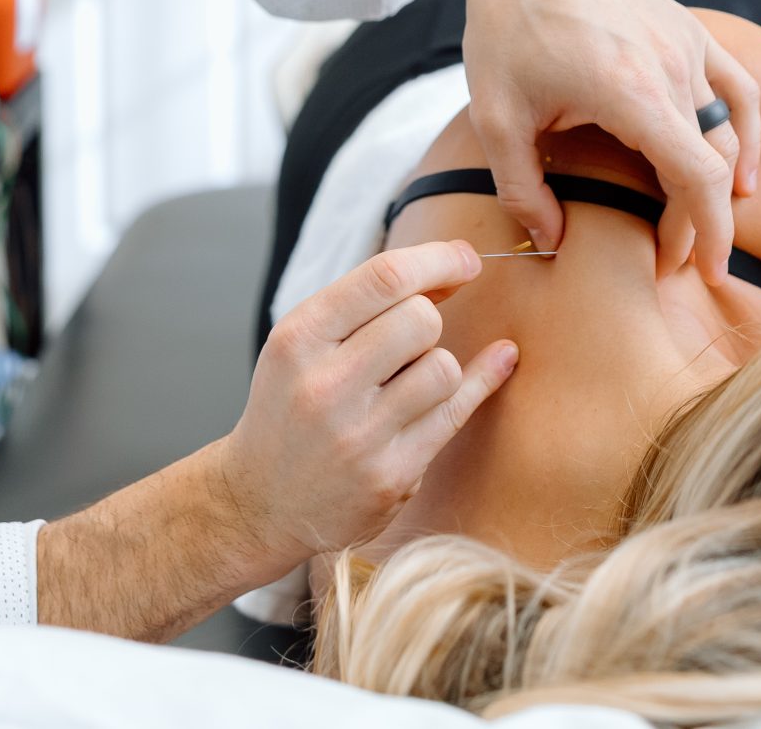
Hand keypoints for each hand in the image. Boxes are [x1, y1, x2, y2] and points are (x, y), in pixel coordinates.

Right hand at [208, 240, 516, 572]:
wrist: (261, 503)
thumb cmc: (291, 408)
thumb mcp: (302, 344)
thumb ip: (366, 304)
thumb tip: (454, 268)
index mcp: (297, 339)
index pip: (384, 278)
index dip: (438, 259)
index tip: (465, 257)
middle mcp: (324, 386)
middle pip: (421, 319)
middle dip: (427, 320)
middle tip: (406, 342)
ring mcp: (359, 437)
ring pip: (443, 367)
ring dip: (437, 365)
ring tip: (405, 382)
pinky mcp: (390, 477)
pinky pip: (456, 413)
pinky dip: (481, 381)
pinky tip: (499, 359)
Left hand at [448, 0, 760, 280]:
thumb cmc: (506, 27)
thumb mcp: (495, 117)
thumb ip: (523, 189)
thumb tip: (553, 243)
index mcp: (631, 91)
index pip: (698, 176)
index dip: (705, 232)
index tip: (693, 271)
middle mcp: (673, 66)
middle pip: (716, 161)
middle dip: (702, 221)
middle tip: (674, 260)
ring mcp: (687, 43)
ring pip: (731, 128)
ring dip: (724, 182)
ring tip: (705, 225)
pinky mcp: (688, 29)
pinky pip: (737, 87)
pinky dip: (747, 129)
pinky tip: (740, 166)